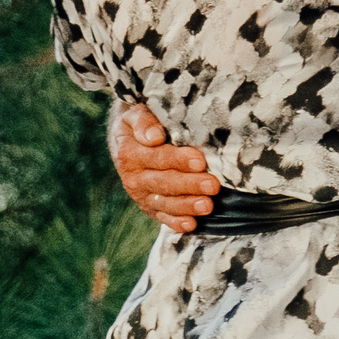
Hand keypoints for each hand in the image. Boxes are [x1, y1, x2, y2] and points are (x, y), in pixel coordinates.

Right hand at [111, 103, 215, 234]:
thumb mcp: (134, 114)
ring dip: (187, 206)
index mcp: (130, 154)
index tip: (200, 161)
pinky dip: (176, 223)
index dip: (178, 160)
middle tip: (213, 185)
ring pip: (165, 203)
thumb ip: (143, 122)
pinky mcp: (149, 206)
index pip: (158, 158)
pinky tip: (191, 225)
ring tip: (208, 205)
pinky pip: (162, 217)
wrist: (125, 140)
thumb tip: (154, 137)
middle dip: (190, 185)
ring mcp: (141, 195)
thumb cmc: (138, 123)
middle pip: (164, 183)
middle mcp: (134, 178)